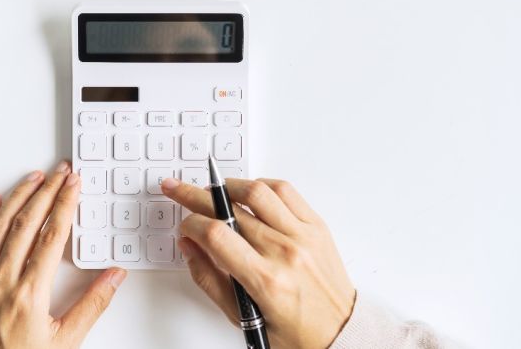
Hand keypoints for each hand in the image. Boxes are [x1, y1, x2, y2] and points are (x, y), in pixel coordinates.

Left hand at [0, 161, 126, 348]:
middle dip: (45, 192)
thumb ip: (91, 306)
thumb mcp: (65, 344)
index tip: (74, 186)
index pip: (51, 237)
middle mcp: (0, 284)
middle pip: (25, 225)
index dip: (64, 205)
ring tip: (31, 178)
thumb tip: (114, 276)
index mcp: (28, 296)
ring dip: (16, 199)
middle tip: (59, 172)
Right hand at [161, 177, 354, 348]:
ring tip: (214, 191)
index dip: (191, 224)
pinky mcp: (317, 227)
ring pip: (258, 192)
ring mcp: (304, 236)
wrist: (341, 333)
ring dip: (228, 186)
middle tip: (179, 190)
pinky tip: (249, 192)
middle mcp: (286, 253)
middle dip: (196, 198)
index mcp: (266, 281)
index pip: (216, 234)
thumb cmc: (297, 333)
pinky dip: (262, 186)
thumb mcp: (243, 318)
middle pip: (231, 209)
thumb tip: (188, 246)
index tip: (184, 227)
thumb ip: (209, 279)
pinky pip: (286, 192)